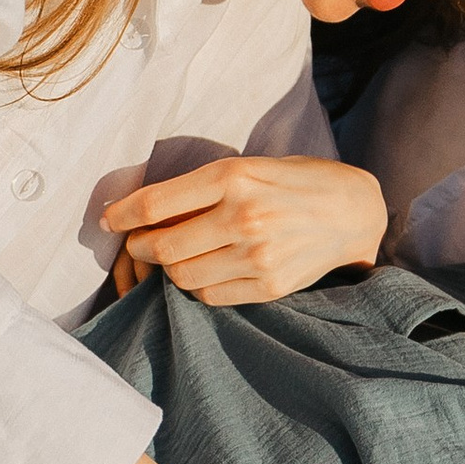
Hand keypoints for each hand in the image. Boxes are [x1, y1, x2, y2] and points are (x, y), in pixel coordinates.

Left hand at [101, 153, 387, 306]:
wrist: (353, 212)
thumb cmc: (293, 183)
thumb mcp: (247, 167)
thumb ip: (200, 188)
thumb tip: (143, 213)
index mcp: (232, 177)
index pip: (155, 204)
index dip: (123, 216)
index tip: (111, 220)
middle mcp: (243, 216)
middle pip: (162, 248)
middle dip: (142, 249)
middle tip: (142, 244)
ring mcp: (257, 255)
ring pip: (182, 277)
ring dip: (170, 270)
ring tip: (179, 257)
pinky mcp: (268, 286)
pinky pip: (209, 295)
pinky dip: (198, 286)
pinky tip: (208, 270)